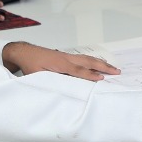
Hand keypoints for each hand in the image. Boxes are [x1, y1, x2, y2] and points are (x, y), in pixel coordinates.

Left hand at [2, 42, 119, 80]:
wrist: (24, 52)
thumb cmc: (30, 63)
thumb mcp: (37, 75)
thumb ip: (49, 81)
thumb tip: (59, 89)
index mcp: (60, 63)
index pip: (78, 70)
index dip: (90, 75)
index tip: (101, 78)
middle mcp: (67, 58)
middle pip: (88, 62)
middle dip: (103, 67)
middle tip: (116, 71)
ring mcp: (67, 56)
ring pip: (88, 59)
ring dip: (101, 63)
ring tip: (112, 67)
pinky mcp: (66, 56)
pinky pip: (84, 58)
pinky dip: (94, 61)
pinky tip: (97, 63)